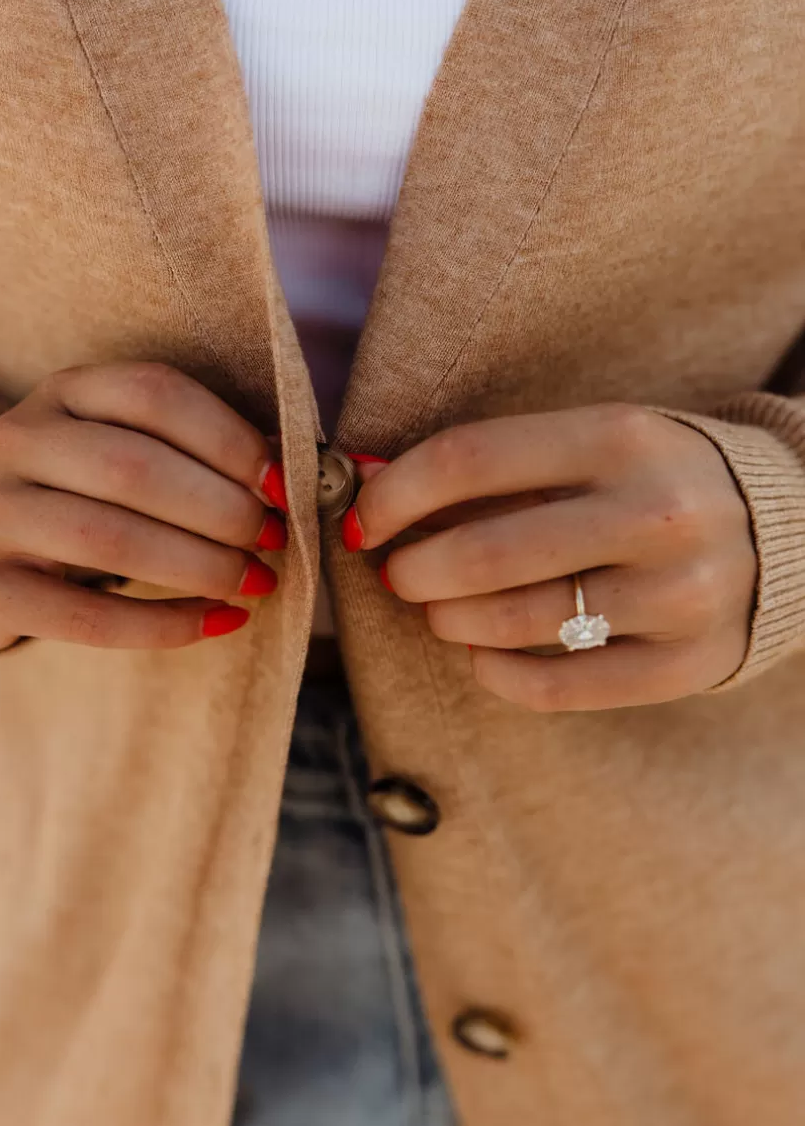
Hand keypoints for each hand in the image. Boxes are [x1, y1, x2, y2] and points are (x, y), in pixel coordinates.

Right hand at [0, 362, 287, 650]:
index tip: (280, 485)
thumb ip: (196, 451)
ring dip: (199, 565)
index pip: (153, 394)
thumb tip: (297, 468)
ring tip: (253, 582)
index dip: (228, 439)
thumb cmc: (81, 493)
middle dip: (220, 510)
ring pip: (108, 539)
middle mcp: (17, 440)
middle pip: (133, 468)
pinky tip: (218, 622)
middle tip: (273, 541)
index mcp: (63, 390)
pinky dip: (165, 624)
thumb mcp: (122, 448)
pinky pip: (87, 616)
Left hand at [346, 404, 756, 710]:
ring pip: (514, 622)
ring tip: (441, 612)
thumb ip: (493, 466)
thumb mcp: (594, 443)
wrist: (790, 529)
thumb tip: (367, 481)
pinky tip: (484, 656)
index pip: (469, 460)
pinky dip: (497, 674)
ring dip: (449, 621)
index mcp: (622, 437)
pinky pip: (557, 688)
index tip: (364, 519)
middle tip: (401, 574)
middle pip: (483, 552)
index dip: (395, 495)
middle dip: (414, 569)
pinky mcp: (686, 663)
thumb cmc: (657, 480)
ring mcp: (677, 594)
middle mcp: (656, 513)